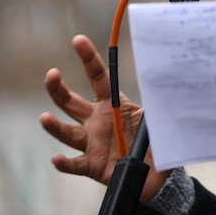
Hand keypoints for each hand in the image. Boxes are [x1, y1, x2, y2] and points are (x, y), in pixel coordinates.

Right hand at [39, 34, 169, 201]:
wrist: (156, 174)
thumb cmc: (154, 141)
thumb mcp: (158, 118)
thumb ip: (160, 102)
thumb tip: (170, 82)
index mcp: (112, 105)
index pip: (98, 78)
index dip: (89, 59)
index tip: (78, 40)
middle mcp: (96, 122)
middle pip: (71, 102)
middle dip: (58, 88)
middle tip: (52, 74)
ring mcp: (91, 143)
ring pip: (68, 132)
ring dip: (55, 126)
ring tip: (45, 118)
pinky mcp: (92, 166)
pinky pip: (75, 164)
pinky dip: (64, 163)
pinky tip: (57, 159)